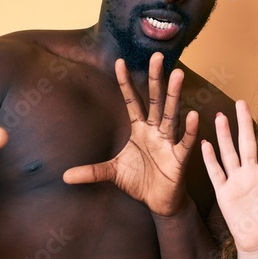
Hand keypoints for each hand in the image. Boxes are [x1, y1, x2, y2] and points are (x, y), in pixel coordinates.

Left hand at [63, 53, 196, 216]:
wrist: (159, 203)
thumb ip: (91, 171)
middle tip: (158, 56)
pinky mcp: (178, 158)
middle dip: (156, 79)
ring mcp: (168, 142)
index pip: (132, 101)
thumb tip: (64, 176)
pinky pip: (184, 142)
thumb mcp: (113, 173)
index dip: (126, 83)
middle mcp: (155, 131)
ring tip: (177, 74)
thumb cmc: (141, 182)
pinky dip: (189, 130)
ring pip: (171, 114)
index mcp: (140, 129)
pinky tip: (193, 115)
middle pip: (155, 100)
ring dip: (174, 95)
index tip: (119, 62)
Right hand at [201, 101, 257, 254]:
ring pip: (229, 153)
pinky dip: (210, 160)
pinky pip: (216, 173)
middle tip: (239, 101)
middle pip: (246, 142)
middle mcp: (252, 173)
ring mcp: (237, 181)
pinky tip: (205, 143)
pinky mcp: (225, 193)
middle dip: (243, 122)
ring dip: (224, 136)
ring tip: (219, 116)